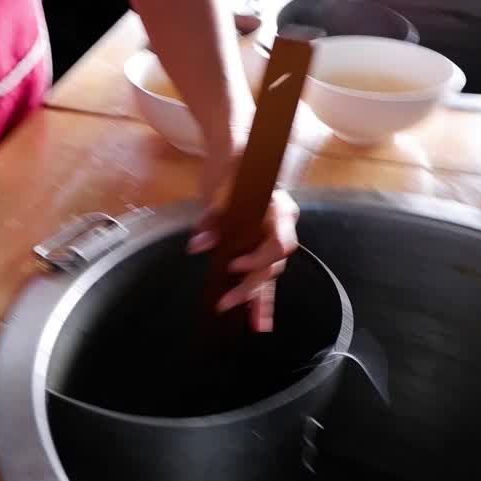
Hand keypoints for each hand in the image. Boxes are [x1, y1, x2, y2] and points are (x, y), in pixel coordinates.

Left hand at [189, 144, 299, 332]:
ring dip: (258, 299)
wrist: (235, 155)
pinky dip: (262, 299)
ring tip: (251, 325)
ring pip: (270, 274)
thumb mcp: (218, 188)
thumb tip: (199, 245)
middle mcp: (281, 227)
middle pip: (273, 264)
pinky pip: (264, 276)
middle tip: (225, 302)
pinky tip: (258, 322)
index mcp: (279, 210)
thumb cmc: (232, 165)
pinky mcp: (259, 246)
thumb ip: (210, 218)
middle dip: (250, 287)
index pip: (279, 244)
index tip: (233, 263)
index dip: (258, 258)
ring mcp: (272, 238)